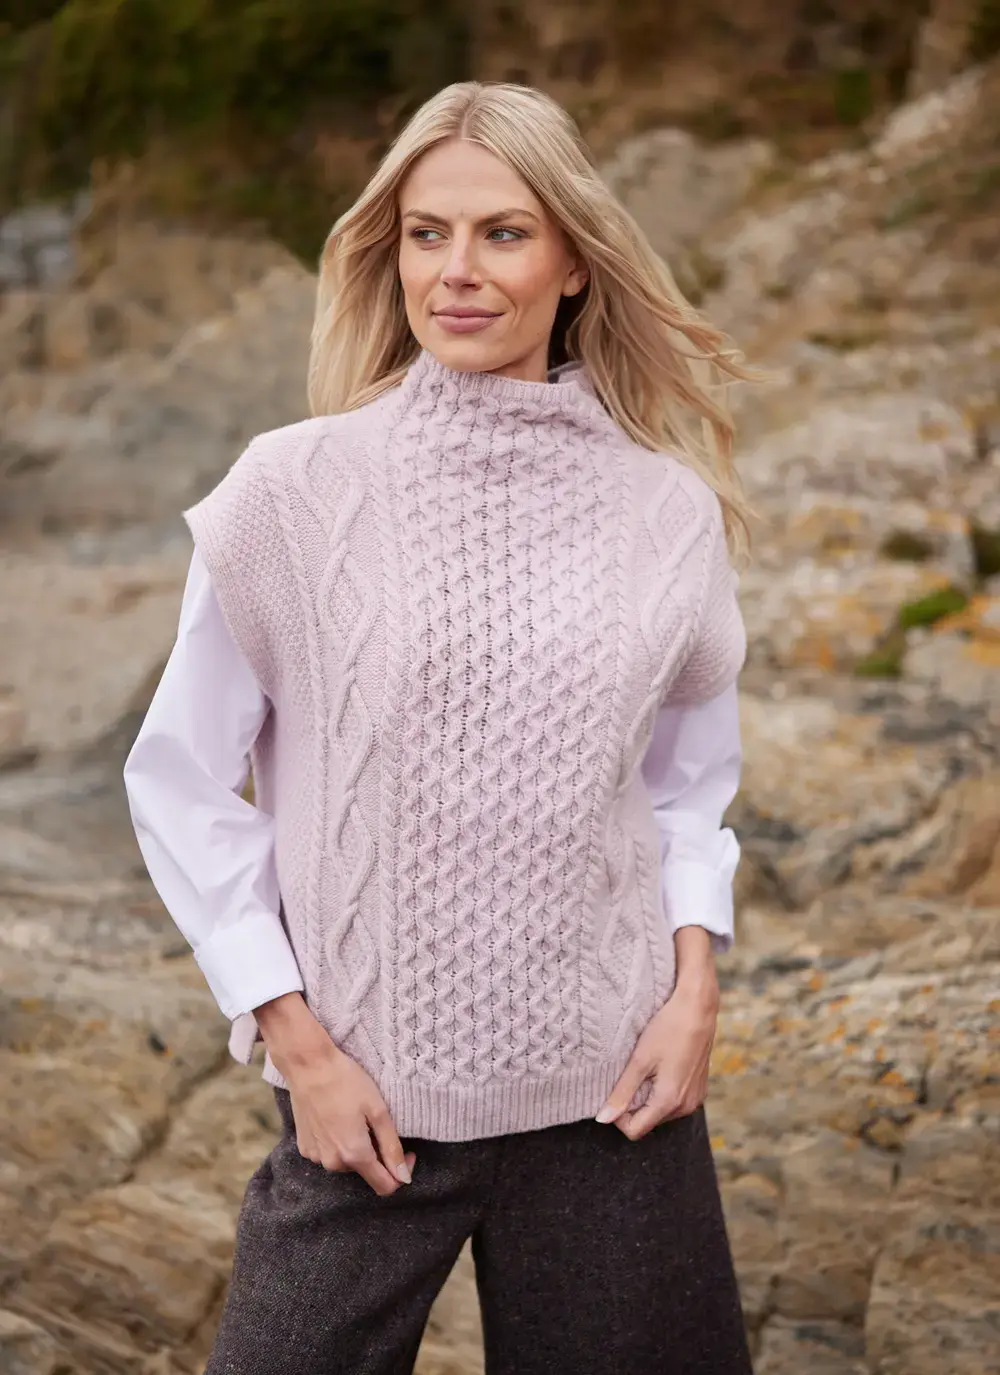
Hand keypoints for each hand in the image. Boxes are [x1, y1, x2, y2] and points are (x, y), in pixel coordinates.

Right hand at [255, 992, 415, 1195]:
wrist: (308, 1066)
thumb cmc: (346, 1082)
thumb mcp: (378, 1110)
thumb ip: (391, 1147)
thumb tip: (404, 1178)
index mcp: (354, 1155)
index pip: (384, 1186)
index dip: (401, 1173)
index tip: (407, 1151)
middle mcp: (333, 1163)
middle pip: (365, 1172)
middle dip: (378, 1155)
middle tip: (379, 1124)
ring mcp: (316, 1157)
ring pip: (347, 1163)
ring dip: (357, 1148)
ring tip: (356, 1118)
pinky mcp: (305, 1147)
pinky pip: (329, 1153)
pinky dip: (338, 1142)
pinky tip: (337, 1118)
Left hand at [597, 928, 719, 1140]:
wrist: (699, 1008)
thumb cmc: (669, 1029)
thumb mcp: (640, 1060)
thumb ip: (622, 1092)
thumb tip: (603, 1119)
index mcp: (669, 1102)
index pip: (635, 1130)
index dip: (618, 1115)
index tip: (614, 1090)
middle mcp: (685, 1107)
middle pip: (648, 1120)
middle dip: (633, 1104)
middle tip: (630, 1073)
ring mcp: (695, 1099)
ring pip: (660, 1111)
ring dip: (648, 1095)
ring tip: (646, 1066)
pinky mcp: (699, 1089)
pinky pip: (674, 1100)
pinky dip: (662, 1089)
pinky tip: (661, 1065)